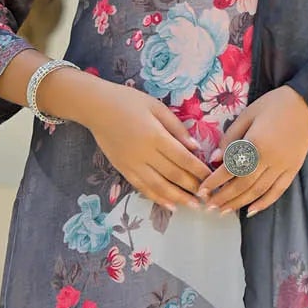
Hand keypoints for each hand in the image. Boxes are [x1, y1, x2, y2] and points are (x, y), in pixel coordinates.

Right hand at [74, 79, 211, 209]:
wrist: (96, 107)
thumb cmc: (128, 102)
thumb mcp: (156, 107)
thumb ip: (176, 127)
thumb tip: (195, 147)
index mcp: (155, 136)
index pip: (183, 158)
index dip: (198, 170)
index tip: (211, 178)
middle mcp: (144, 153)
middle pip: (173, 174)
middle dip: (192, 187)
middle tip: (208, 196)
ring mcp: (132, 164)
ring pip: (159, 186)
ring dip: (178, 198)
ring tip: (194, 206)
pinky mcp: (123, 169)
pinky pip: (142, 187)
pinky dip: (157, 198)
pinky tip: (170, 206)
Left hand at [196, 87, 307, 215]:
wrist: (307, 103)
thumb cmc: (274, 105)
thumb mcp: (247, 114)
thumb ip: (230, 138)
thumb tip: (215, 159)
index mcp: (255, 144)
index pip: (230, 169)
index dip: (214, 182)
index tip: (201, 190)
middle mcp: (269, 159)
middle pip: (242, 185)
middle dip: (224, 198)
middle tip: (208, 206)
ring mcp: (283, 167)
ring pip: (258, 191)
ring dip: (239, 203)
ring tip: (224, 211)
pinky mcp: (293, 169)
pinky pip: (278, 191)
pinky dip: (264, 203)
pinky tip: (251, 211)